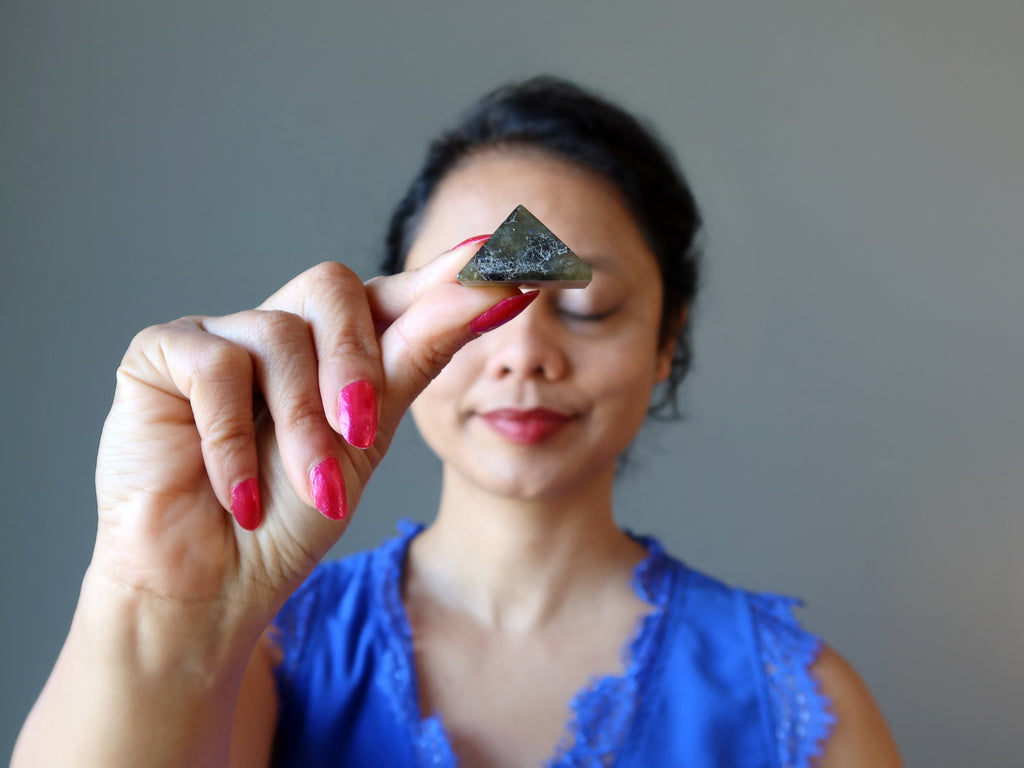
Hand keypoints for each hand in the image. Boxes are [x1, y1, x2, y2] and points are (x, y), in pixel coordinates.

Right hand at [89, 241, 529, 649]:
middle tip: (361, 429)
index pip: (392, 294)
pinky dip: (232, 438)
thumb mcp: (369, 436)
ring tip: (305, 490)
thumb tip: (492, 281)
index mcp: (337, 349)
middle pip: (333, 287)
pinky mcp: (162, 355)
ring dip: (301, 427)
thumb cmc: (290, 517)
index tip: (509, 257)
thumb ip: (418, 353)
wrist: (212, 586)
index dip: (446, 275)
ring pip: (279, 334)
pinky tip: (238, 495)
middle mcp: (282, 331)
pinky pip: (214, 365)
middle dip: (355, 364)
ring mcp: (221, 338)